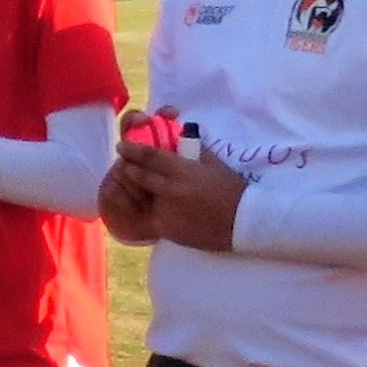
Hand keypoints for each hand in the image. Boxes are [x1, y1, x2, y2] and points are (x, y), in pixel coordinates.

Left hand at [104, 137, 241, 250]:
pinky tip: (146, 201)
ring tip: (131, 180)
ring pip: (139, 197)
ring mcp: (167, 214)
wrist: (244, 223)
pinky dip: (144, 206)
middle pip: (138, 176)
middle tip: (122, 161)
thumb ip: (191, 149)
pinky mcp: (167, 231)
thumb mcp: (212, 163)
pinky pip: (148, 215)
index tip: (121, 145)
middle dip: (127, 167)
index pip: (150, 156)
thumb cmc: (231, 190)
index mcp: (184, 172)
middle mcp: (172, 192)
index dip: (132, 149)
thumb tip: (176, 134)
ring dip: (132, 187)